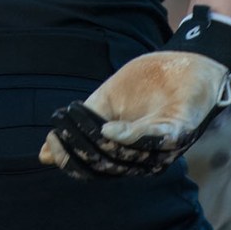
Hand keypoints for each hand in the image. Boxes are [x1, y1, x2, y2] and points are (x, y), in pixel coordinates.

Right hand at [39, 50, 230, 177]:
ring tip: (80, 129)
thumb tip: (44, 154)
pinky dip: (133, 139)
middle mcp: (146, 155)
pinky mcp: (182, 129)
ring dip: (104, 147)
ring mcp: (165, 145)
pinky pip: (158, 141)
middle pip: (109, 167)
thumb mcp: (106, 102)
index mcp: (127, 151)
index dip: (71, 160)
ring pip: (131, 158)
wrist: (186, 61)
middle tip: (62, 134)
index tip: (50, 144)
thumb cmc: (148, 82)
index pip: (95, 168)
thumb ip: (82, 125)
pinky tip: (110, 130)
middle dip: (82, 153)